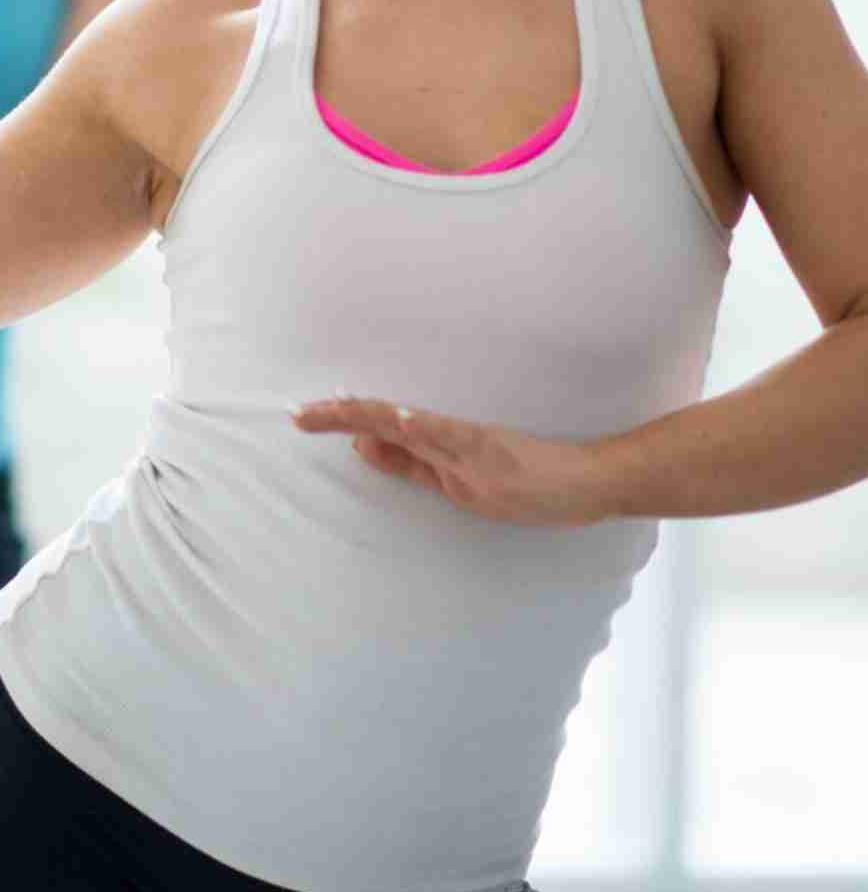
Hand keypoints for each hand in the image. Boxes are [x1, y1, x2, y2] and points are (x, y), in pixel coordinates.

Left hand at [292, 394, 612, 525]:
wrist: (592, 481)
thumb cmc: (530, 478)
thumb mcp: (460, 478)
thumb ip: (412, 464)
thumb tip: (361, 448)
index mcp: (440, 448)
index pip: (381, 430)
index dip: (343, 421)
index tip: (305, 416)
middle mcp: (451, 444)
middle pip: (386, 423)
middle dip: (341, 418)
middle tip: (298, 414)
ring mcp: (472, 451)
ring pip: (412, 428)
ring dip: (371, 417)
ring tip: (335, 410)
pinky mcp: (495, 457)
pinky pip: (454, 441)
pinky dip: (424, 427)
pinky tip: (401, 418)